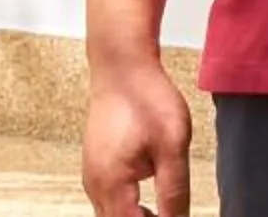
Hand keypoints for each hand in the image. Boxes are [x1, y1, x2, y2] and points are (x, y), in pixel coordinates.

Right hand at [80, 56, 192, 216]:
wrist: (122, 66)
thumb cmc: (146, 99)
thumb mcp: (172, 145)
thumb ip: (174, 189)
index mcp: (111, 185)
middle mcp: (95, 185)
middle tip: (171, 214)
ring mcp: (92, 174)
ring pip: (111, 213)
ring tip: (162, 210)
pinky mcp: (96, 163)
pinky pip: (109, 197)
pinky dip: (127, 205)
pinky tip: (148, 196)